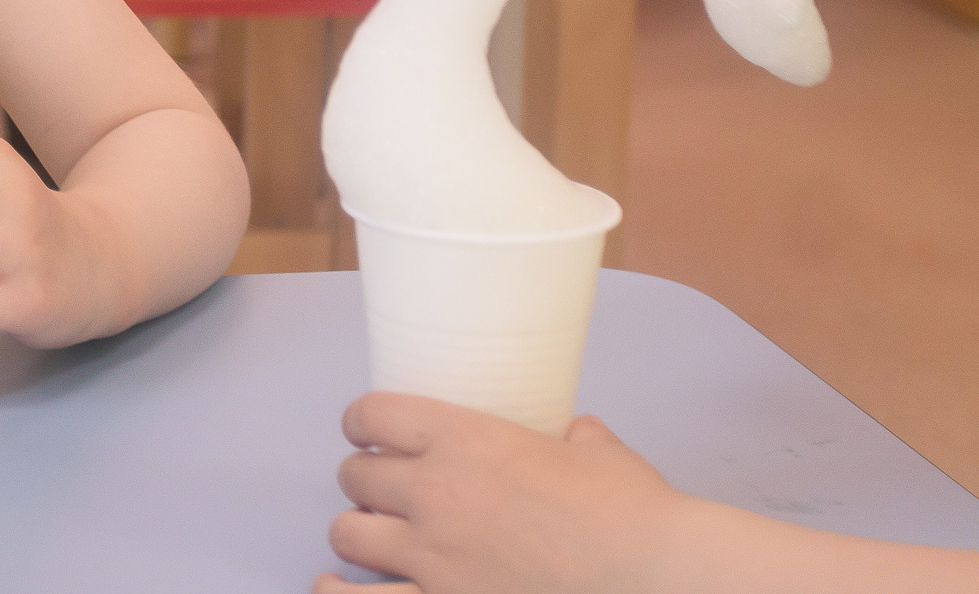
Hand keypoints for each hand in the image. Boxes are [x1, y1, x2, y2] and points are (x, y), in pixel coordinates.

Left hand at [315, 395, 694, 593]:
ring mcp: (434, 556)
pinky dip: (339, 593)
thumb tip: (577, 435)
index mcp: (465, 438)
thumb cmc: (636, 516)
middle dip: (365, 481)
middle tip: (383, 490)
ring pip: (348, 534)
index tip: (367, 432)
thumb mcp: (601, 454)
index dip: (363, 422)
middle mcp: (436, 492)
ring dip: (356, 533)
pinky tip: (333, 587)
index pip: (373, 415)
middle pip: (355, 477)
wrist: (658, 577)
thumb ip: (575, 438)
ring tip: (371, 536)